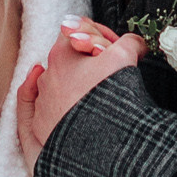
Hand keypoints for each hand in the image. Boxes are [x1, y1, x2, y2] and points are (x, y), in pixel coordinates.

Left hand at [17, 19, 143, 168]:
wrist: (97, 146)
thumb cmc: (107, 100)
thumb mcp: (124, 59)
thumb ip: (129, 43)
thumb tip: (134, 43)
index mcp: (63, 54)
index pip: (79, 29)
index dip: (102, 36)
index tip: (118, 49)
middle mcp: (46, 76)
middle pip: (69, 58)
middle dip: (91, 61)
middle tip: (113, 71)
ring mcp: (42, 101)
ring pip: (59, 83)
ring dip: (78, 84)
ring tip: (101, 95)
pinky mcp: (41, 126)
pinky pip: (48, 108)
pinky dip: (62, 105)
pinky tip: (78, 108)